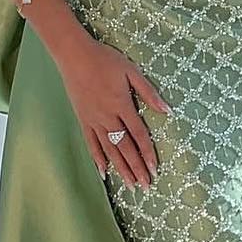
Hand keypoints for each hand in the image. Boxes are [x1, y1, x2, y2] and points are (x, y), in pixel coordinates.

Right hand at [55, 31, 170, 186]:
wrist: (74, 55)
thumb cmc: (105, 60)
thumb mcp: (131, 71)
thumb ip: (149, 92)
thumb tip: (167, 110)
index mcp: (122, 105)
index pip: (138, 135)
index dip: (148, 153)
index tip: (155, 169)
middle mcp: (108, 117)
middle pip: (125, 148)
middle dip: (136, 168)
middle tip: (145, 186)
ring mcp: (93, 120)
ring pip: (109, 150)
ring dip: (121, 168)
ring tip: (130, 185)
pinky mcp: (83, 120)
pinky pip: (91, 143)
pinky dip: (98, 158)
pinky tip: (104, 171)